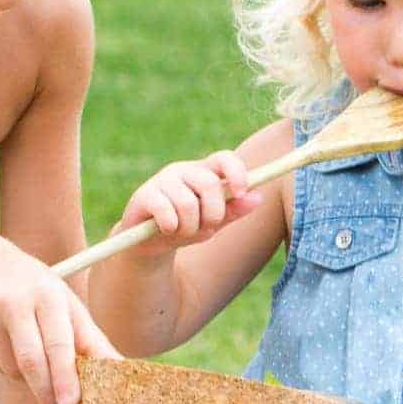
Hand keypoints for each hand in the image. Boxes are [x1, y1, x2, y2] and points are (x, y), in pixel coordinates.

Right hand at [0, 246, 118, 403]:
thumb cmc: (39, 294)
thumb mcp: (68, 307)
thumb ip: (93, 342)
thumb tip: (121, 372)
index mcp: (46, 295)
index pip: (57, 342)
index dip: (64, 375)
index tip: (71, 403)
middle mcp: (13, 302)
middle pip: (30, 361)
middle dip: (47, 394)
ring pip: (12, 370)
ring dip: (28, 378)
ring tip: (32, 352)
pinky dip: (7, 368)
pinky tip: (8, 344)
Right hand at [118, 151, 261, 256]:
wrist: (148, 245)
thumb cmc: (185, 229)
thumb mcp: (213, 223)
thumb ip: (234, 210)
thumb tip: (258, 197)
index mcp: (204, 173)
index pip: (225, 158)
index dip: (237, 172)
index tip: (241, 192)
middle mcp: (183, 171)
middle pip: (209, 183)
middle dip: (213, 214)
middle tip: (206, 228)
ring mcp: (162, 180)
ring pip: (187, 203)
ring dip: (189, 227)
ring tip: (182, 232)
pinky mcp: (144, 194)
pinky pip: (165, 211)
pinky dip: (171, 227)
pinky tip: (166, 230)